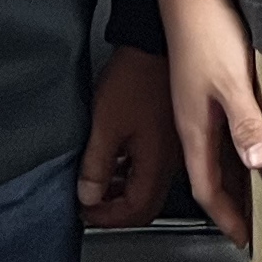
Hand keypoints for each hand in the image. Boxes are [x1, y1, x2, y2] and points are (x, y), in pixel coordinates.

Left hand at [78, 46, 180, 228]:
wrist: (154, 44)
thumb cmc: (135, 78)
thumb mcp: (105, 125)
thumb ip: (96, 166)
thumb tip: (89, 196)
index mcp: (158, 163)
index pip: (135, 211)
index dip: (106, 218)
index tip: (86, 212)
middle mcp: (172, 160)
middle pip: (146, 204)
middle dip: (116, 210)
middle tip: (93, 204)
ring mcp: (174, 146)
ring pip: (150, 185)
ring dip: (124, 190)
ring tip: (101, 182)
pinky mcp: (172, 132)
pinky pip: (153, 165)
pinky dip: (133, 171)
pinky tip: (119, 158)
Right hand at [165, 0, 261, 245]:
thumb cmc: (206, 34)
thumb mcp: (233, 83)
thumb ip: (246, 124)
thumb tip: (259, 163)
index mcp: (193, 130)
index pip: (207, 189)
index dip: (226, 217)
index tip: (243, 239)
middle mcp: (192, 122)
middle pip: (212, 175)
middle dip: (233, 203)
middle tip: (256, 222)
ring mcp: (197, 105)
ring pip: (218, 153)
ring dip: (238, 174)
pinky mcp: (206, 86)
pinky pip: (223, 130)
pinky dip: (240, 145)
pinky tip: (258, 139)